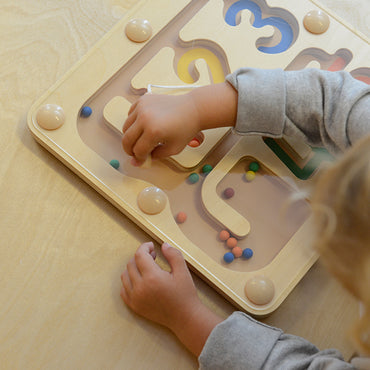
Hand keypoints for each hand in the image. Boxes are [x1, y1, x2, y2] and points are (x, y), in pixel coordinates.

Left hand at [120, 242, 223, 356]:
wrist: (185, 318)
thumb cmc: (185, 294)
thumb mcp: (183, 271)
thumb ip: (173, 254)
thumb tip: (163, 245)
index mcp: (152, 277)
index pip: (140, 255)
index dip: (145, 247)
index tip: (152, 246)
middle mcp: (140, 288)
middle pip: (131, 264)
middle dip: (141, 256)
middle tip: (153, 257)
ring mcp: (135, 298)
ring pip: (125, 275)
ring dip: (134, 268)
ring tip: (147, 268)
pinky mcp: (134, 306)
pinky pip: (123, 289)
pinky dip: (129, 281)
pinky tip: (140, 280)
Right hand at [122, 93, 200, 165]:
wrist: (193, 109)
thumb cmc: (186, 128)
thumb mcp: (173, 148)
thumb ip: (155, 156)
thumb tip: (138, 160)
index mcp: (153, 131)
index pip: (138, 150)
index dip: (139, 159)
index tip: (140, 161)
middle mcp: (145, 118)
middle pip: (127, 140)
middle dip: (129, 150)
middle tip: (134, 154)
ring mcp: (142, 107)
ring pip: (126, 127)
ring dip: (130, 137)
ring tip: (139, 141)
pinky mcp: (142, 100)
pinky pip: (130, 115)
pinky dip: (133, 123)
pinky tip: (141, 128)